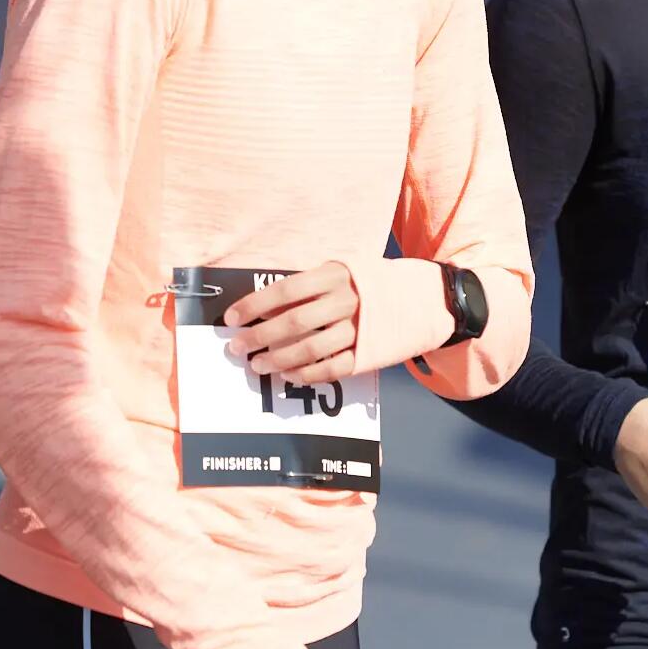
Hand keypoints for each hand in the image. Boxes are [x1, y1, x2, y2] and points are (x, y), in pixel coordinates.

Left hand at [223, 263, 358, 386]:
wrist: (416, 300)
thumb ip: (304, 288)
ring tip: (258, 365)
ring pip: (311, 349)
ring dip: (278, 360)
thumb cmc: (363, 285)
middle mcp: (346, 301)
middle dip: (259, 337)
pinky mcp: (367, 353)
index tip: (231, 318)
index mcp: (334, 276)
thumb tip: (260, 309)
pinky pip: (332, 369)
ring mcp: (358, 329)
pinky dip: (306, 375)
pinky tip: (288, 375)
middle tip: (238, 348)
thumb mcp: (336, 273)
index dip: (254, 305)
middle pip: (295, 322)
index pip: (286, 290)